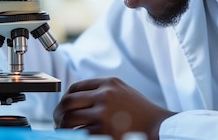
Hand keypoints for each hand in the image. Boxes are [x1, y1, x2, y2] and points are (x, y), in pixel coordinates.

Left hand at [54, 77, 175, 139]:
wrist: (159, 127)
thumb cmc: (141, 112)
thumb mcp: (123, 91)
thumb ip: (102, 91)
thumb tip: (74, 99)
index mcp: (109, 83)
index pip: (75, 87)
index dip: (66, 98)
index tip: (64, 107)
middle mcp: (105, 95)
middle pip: (68, 102)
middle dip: (59, 113)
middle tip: (58, 121)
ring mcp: (104, 113)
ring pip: (70, 119)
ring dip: (63, 127)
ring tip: (64, 131)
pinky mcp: (105, 131)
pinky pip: (80, 134)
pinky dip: (76, 136)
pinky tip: (77, 137)